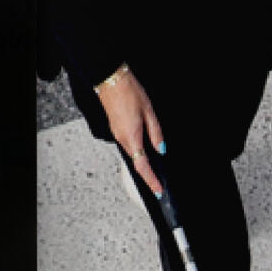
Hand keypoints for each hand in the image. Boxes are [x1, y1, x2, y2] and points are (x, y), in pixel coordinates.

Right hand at [94, 66, 168, 198]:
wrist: (110, 80)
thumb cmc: (129, 92)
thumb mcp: (149, 112)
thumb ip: (156, 133)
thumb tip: (161, 149)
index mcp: (132, 137)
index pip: (142, 166)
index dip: (151, 180)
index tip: (158, 191)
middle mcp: (122, 139)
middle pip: (136, 162)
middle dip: (148, 174)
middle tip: (158, 183)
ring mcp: (117, 134)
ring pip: (132, 153)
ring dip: (142, 162)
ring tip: (154, 170)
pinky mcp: (115, 128)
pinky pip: (128, 144)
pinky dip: (137, 150)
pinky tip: (144, 148)